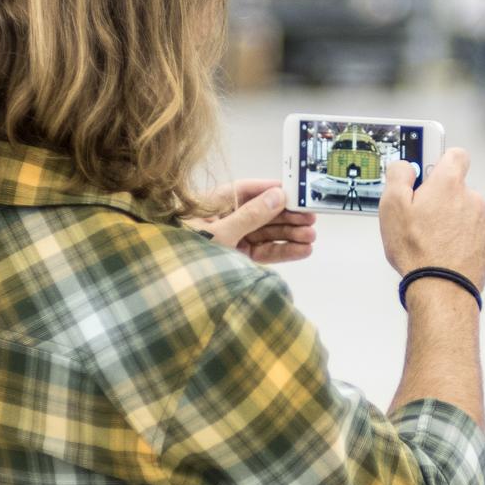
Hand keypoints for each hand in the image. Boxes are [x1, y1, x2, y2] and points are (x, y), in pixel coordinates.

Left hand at [188, 179, 316, 262]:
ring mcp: (233, 239)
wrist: (173, 294)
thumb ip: (249, 215)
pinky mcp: (238, 258)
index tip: (295, 192)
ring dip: (289, 235)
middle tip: (311, 219)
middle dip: (287, 216)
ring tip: (311, 237)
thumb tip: (277, 196)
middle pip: (262, 212)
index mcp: (214, 204)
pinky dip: (282, 251)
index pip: (247, 190)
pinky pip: (264, 252)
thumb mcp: (219, 233)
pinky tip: (302, 250)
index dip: (272, 190)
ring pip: (266, 234)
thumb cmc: (187, 253)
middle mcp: (226, 219)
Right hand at [378, 148, 484, 288]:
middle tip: (417, 216)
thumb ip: (398, 176)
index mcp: (449, 183)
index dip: (439, 161)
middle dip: (439, 197)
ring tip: (428, 241)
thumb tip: (405, 166)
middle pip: (456, 188)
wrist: (441, 290)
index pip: (455, 155)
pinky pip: (470, 235)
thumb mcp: (392, 206)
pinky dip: (458, 240)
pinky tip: (441, 254)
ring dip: (449, 221)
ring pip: (463, 213)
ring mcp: (482, 223)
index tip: (424, 173)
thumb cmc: (415, 249)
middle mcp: (472, 199)